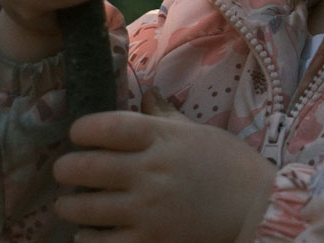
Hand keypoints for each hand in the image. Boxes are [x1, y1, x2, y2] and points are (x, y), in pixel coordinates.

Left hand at [53, 92, 277, 241]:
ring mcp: (149, 209)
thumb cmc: (230, 165)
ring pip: (85, 208)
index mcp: (163, 138)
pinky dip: (87, 238)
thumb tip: (146, 95)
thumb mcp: (199, 132)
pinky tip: (87, 233)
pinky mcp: (151, 241)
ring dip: (69, 206)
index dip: (82, 130)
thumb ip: (167, 117)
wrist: (258, 208)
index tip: (78, 135)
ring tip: (69, 204)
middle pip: (85, 167)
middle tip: (65, 172)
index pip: (106, 126)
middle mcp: (151, 171)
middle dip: (66, 169)